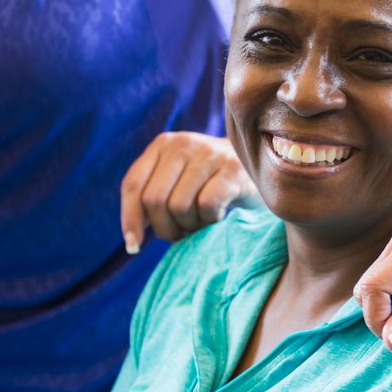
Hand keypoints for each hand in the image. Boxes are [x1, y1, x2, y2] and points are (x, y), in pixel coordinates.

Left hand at [119, 132, 251, 252]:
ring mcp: (209, 154)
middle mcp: (183, 144)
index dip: (130, 219)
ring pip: (179, 207)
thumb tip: (131, 240)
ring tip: (202, 220)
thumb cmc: (212, 183)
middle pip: (154, 201)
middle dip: (165, 228)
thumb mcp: (179, 180)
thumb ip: (154, 196)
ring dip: (190, 225)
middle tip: (182, 233)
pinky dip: (210, 220)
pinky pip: (207, 206)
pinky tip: (219, 215)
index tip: (133, 247)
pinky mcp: (232, 168)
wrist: (262, 169)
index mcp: (163, 144)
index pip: (133, 184)